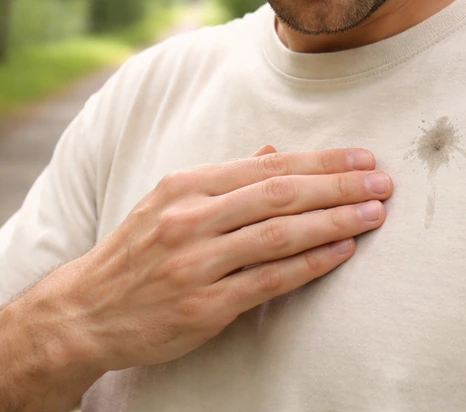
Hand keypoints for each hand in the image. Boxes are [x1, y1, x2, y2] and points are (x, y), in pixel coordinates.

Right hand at [46, 145, 390, 371]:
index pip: (268, 166)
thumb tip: (272, 152)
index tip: (360, 158)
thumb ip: (225, 179)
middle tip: (381, 182)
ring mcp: (196, 263)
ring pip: (279, 235)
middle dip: (338, 185)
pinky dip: (309, 264)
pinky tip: (341, 252)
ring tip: (373, 214)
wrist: (84, 313)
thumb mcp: (169, 202)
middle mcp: (190, 219)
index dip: (320, 161)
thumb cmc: (136, 253)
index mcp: (186, 185)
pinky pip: (268, 280)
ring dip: (334, 222)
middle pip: (280, 195)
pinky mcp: (203, 305)